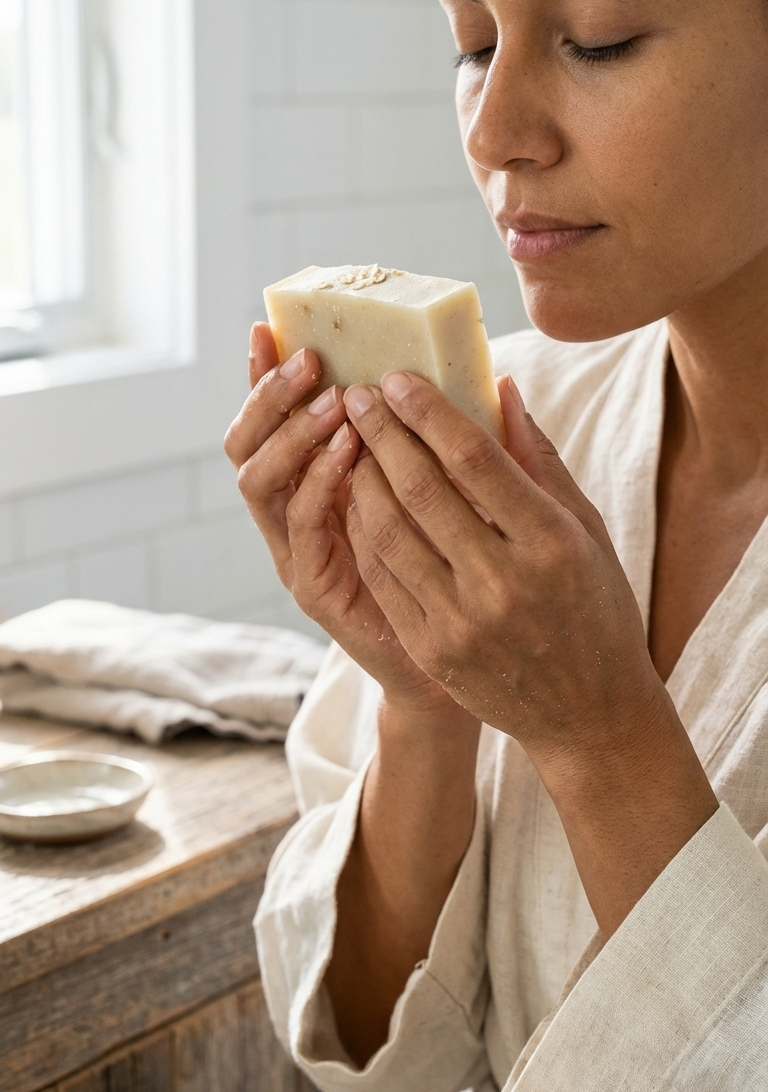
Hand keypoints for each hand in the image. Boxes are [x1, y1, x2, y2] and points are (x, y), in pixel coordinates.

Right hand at [224, 325, 462, 714]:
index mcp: (318, 483)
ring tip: (333, 399)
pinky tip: (348, 451)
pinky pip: (300, 526)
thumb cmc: (463, 571)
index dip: (263, 376)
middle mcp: (295, 514)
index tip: (270, 326)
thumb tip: (492, 375)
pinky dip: (318, 482)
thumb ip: (455, 441)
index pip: (273, 420)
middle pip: (247, 444)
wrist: (467, 662)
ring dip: (291, 433)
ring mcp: (298, 552)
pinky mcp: (313, 587)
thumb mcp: (457, 492)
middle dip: (269, 395)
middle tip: (307, 356)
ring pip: (259, 481)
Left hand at [343, 369, 659, 773]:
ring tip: (353, 443)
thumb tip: (500, 386)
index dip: (426, 412)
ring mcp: (461, 621)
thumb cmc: (595, 607)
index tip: (395, 379)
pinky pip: (382, 576)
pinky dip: (364, 530)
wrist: (588, 712)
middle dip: (382, 433)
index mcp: (550, 542)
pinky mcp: (432, 649)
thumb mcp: (586, 530)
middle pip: (421, 490)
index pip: (472, 460)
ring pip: (389, 531)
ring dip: (362, 478)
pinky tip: (357, 498)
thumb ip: (539, 460)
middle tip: (357, 395)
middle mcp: (502, 582)